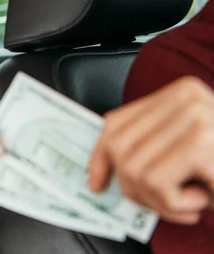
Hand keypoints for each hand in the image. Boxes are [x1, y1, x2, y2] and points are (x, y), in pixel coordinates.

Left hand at [88, 76, 213, 223]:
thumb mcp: (184, 152)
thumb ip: (151, 148)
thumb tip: (101, 170)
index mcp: (178, 93)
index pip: (116, 122)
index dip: (99, 156)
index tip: (97, 181)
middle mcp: (186, 96)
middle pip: (120, 148)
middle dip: (134, 187)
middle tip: (163, 203)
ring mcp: (195, 116)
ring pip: (134, 169)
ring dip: (157, 201)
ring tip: (186, 202)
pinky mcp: (202, 142)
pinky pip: (156, 183)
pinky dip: (172, 205)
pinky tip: (200, 201)